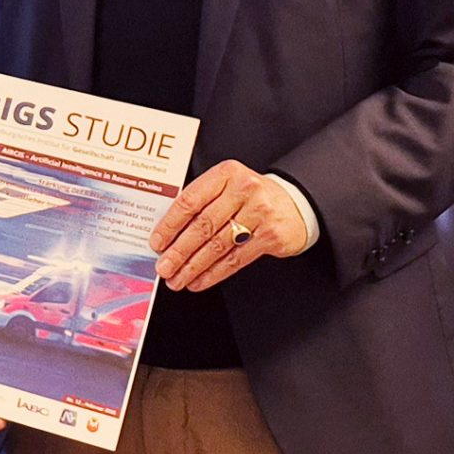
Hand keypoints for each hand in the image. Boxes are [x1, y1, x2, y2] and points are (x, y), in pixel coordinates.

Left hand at [151, 160, 309, 291]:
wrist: (296, 203)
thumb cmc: (251, 195)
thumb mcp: (227, 186)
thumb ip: (201, 201)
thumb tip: (166, 233)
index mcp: (226, 173)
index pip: (190, 200)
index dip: (169, 224)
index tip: (157, 242)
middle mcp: (244, 190)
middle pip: (203, 226)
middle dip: (179, 251)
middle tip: (163, 267)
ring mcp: (260, 213)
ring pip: (218, 245)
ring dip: (193, 266)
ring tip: (177, 279)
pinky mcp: (271, 236)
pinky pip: (236, 259)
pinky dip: (214, 273)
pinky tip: (199, 280)